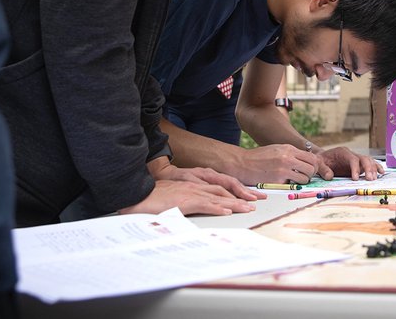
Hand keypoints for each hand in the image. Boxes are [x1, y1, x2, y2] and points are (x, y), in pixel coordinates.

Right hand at [118, 179, 255, 216]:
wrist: (137, 194)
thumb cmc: (153, 198)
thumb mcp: (175, 199)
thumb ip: (189, 202)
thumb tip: (198, 209)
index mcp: (194, 184)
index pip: (220, 186)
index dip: (237, 192)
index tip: (250, 198)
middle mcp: (195, 185)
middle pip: (224, 189)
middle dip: (243, 195)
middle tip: (258, 202)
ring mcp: (190, 191)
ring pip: (218, 196)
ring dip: (235, 203)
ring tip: (249, 209)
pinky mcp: (184, 199)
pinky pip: (204, 203)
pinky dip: (217, 207)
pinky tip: (227, 211)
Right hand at [229, 144, 322, 184]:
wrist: (243, 163)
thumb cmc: (259, 157)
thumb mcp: (277, 149)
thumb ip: (291, 154)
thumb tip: (305, 161)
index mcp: (289, 149)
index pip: (312, 157)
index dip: (314, 165)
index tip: (310, 170)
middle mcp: (288, 157)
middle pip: (312, 167)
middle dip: (311, 174)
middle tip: (304, 177)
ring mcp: (284, 169)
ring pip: (305, 178)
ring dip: (302, 181)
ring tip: (294, 180)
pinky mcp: (278, 179)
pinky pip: (293, 184)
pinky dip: (291, 185)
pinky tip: (283, 182)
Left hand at [316, 147, 382, 180]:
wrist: (323, 159)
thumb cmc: (321, 160)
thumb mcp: (319, 163)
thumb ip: (323, 169)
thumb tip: (330, 176)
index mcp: (343, 152)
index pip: (352, 158)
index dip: (355, 168)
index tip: (355, 178)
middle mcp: (352, 154)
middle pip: (364, 158)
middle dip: (368, 168)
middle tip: (370, 179)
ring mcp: (357, 159)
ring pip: (369, 161)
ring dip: (373, 169)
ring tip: (374, 179)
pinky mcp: (359, 165)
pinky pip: (370, 164)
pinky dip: (376, 168)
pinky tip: (381, 173)